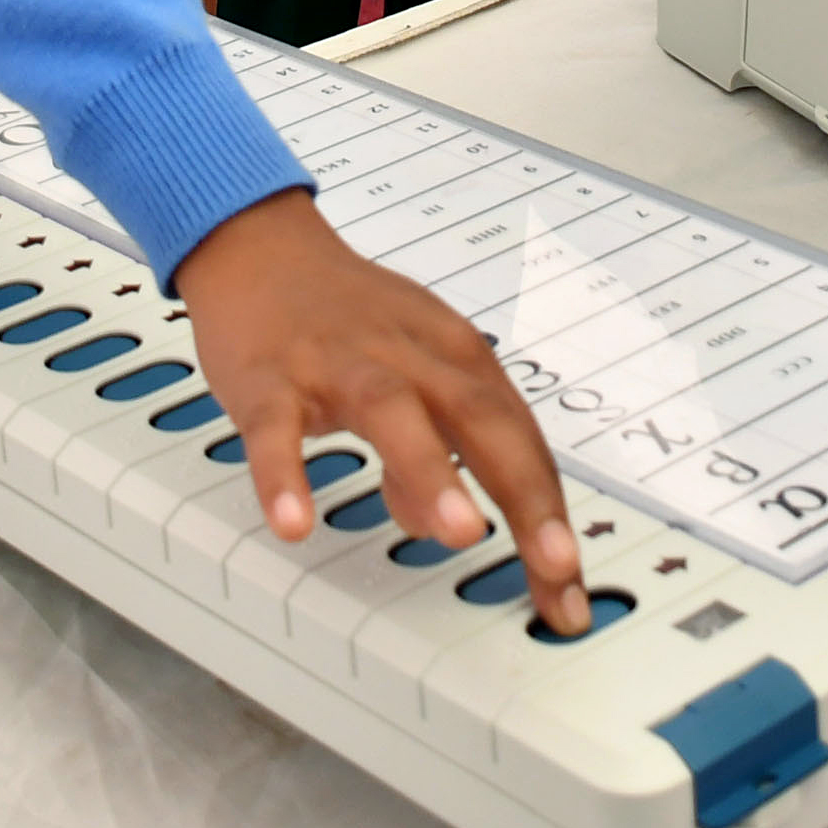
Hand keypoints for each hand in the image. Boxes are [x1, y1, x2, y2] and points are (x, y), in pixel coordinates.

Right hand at [176, 188, 588, 633]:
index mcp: (454, 354)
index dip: (548, 512)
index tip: (567, 581)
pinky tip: (294, 522)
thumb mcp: (407, 373)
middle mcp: (408, 353)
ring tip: (463, 534)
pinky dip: (284, 474)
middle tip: (555, 564)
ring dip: (432, 473)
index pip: (517, 438)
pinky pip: (275, 429)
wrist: (261, 246)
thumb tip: (439, 520)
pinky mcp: (271, 377)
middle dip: (523, 494)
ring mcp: (338, 362)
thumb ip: (435, 451)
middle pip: (479, 419)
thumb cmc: (346, 316)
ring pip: (393, 412)